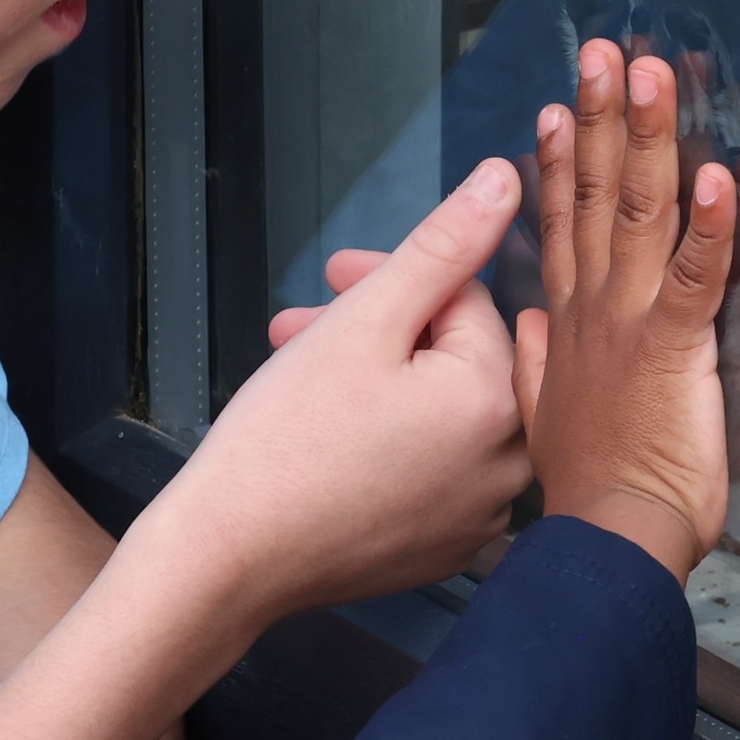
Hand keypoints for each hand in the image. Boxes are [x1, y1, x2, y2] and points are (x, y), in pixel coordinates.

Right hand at [169, 163, 530, 620]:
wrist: (228, 559)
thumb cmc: (284, 440)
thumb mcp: (363, 320)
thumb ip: (442, 244)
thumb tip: (504, 180)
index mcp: (499, 399)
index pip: (464, 300)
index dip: (393, 281)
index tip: (332, 282)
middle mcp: (511, 465)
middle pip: (458, 358)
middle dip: (383, 328)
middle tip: (305, 328)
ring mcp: (480, 516)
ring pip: (444, 414)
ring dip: (383, 382)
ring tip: (305, 382)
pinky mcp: (446, 548)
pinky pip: (437, 471)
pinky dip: (393, 444)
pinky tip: (333, 441)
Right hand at [516, 43, 736, 580]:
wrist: (605, 539)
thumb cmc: (587, 490)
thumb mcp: (543, 415)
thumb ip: (537, 360)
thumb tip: (531, 322)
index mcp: (568, 323)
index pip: (562, 224)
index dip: (559, 162)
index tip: (558, 108)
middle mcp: (593, 309)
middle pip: (596, 195)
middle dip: (601, 117)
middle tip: (605, 51)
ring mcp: (629, 323)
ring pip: (639, 214)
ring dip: (648, 139)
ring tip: (653, 76)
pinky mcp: (670, 350)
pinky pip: (695, 278)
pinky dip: (709, 226)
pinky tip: (718, 174)